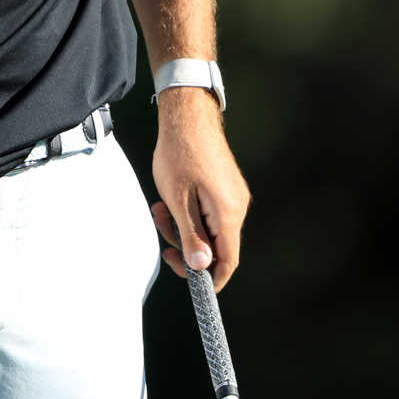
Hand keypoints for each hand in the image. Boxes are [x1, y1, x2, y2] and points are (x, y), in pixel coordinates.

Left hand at [150, 88, 250, 289]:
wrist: (186, 116)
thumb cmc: (179, 153)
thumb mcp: (177, 200)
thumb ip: (191, 236)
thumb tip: (201, 267)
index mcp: (228, 213)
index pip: (228, 261)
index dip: (212, 278)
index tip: (191, 281)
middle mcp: (237, 206)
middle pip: (217, 245)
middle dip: (187, 244)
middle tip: (163, 232)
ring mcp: (232, 196)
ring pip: (210, 228)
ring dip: (184, 226)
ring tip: (160, 208)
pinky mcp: (225, 187)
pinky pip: (209, 212)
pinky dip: (189, 212)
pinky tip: (171, 198)